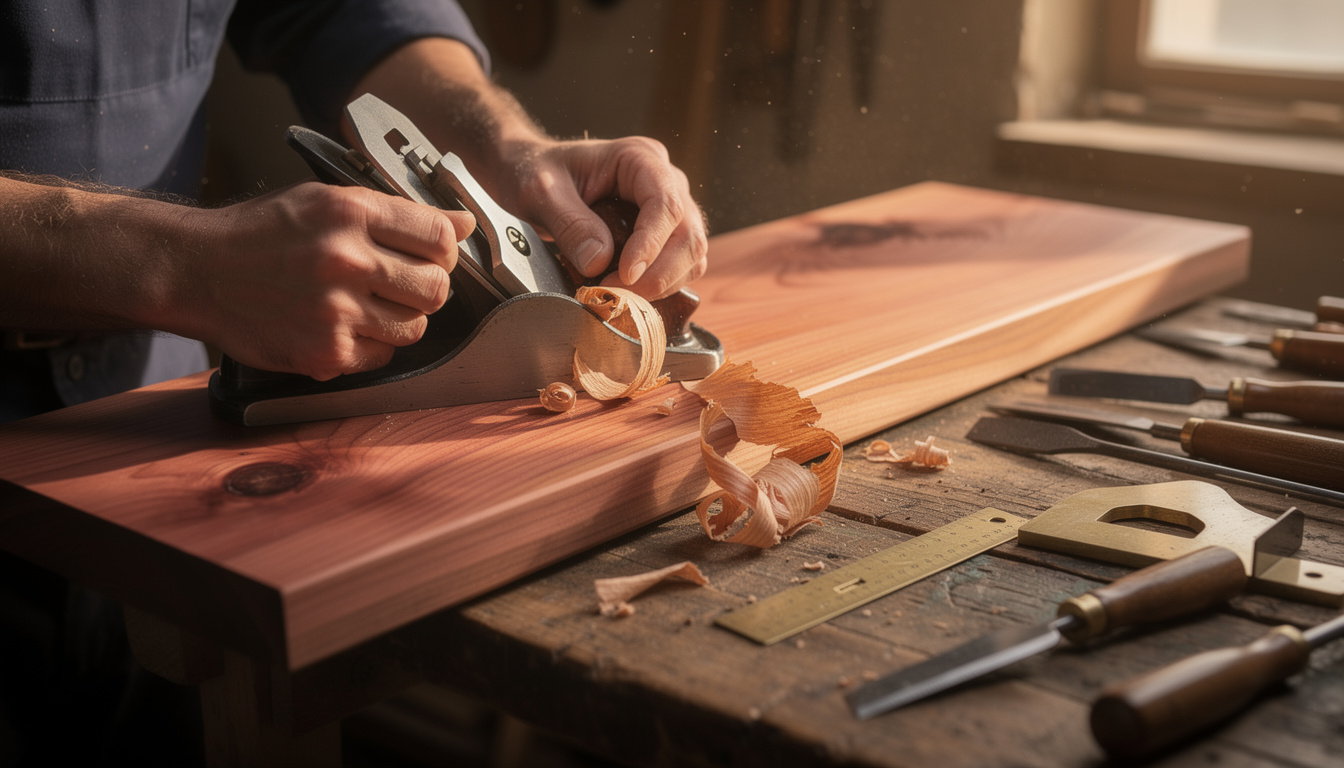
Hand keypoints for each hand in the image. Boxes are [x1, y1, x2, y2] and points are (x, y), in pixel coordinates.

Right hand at [182, 183, 472, 379]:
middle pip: (436, 287)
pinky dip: (370, 346)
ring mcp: (335, 310)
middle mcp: (345, 259)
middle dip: (426, 288)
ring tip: (369, 307)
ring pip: (415, 328)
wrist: (196, 269)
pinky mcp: (324, 352)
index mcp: (350, 212)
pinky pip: (381, 356)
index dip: (444, 250)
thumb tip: (462, 223)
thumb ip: (396, 213)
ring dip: (401, 320)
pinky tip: (343, 327)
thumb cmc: (260, 233)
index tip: (431, 256)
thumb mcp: (325, 201)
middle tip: (401, 286)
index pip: (439, 237)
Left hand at [493, 136, 707, 299]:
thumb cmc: (536, 172)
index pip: (665, 204)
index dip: (651, 245)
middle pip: (688, 235)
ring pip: (691, 255)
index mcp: (639, 158)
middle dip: (659, 274)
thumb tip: (600, 261)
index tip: (625, 275)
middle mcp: (665, 180)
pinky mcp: (666, 233)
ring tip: (618, 294)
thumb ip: (569, 223)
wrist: (534, 174)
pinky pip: (681, 266)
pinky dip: (661, 286)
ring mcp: (671, 207)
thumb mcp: (539, 192)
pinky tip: (629, 292)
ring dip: (662, 284)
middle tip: (617, 295)